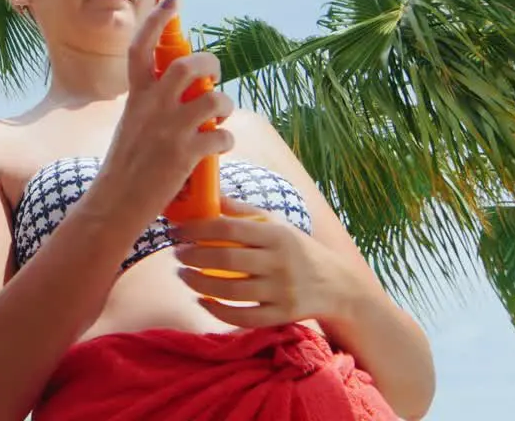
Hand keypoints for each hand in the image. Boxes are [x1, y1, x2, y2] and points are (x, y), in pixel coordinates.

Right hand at [95, 0, 235, 210]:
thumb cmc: (124, 168)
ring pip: (212, 99)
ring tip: (220, 115)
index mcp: (135, 98)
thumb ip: (151, 106)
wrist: (114, 204)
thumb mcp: (131, 126)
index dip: (159, 20)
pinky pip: (221, 136)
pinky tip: (219, 147)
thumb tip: (182, 95)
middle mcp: (151, 107)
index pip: (142, 47)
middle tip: (214, 76)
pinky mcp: (185, 155)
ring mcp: (168, 130)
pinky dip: (227, 139)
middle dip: (209, 64)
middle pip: (186, 65)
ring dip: (224, 104)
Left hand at [173, 196, 356, 327]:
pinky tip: (202, 301)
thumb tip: (211, 196)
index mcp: (277, 235)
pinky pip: (244, 317)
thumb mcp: (278, 224)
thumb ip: (244, 212)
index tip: (177, 231)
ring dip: (199, 284)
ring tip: (183, 275)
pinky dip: (218, 312)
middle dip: (193, 257)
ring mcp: (282, 292)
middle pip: (227, 260)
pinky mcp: (282, 315)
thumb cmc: (299, 249)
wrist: (338, 286)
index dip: (197, 229)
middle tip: (176, 254)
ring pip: (231, 291)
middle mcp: (280, 263)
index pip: (229, 229)